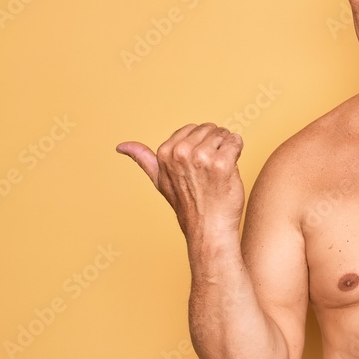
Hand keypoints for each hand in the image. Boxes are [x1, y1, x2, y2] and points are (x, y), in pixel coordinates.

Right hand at [116, 123, 244, 237]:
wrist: (209, 230)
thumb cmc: (189, 206)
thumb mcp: (159, 180)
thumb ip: (143, 159)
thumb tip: (121, 146)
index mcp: (165, 153)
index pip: (193, 129)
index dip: (201, 145)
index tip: (199, 166)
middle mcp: (181, 153)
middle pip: (210, 129)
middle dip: (215, 145)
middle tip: (211, 171)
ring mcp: (201, 158)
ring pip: (224, 134)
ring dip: (227, 150)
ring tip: (220, 172)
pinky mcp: (222, 164)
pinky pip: (236, 142)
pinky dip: (238, 152)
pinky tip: (231, 170)